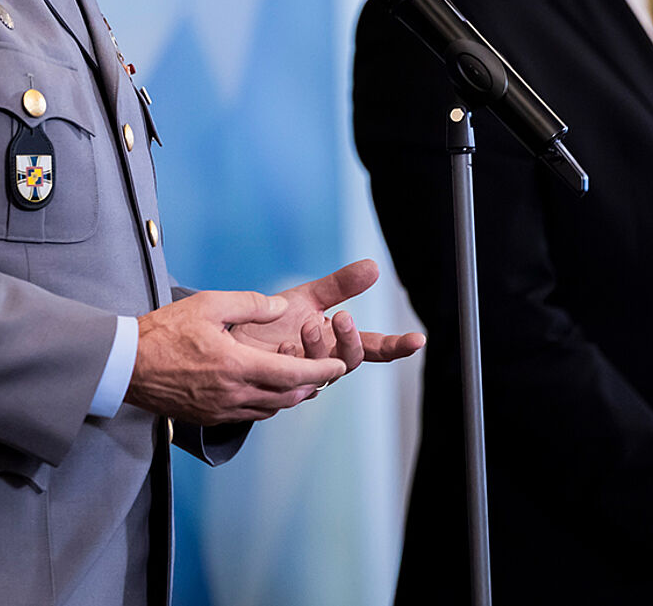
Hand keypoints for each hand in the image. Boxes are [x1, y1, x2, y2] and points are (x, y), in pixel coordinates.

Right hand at [125, 290, 346, 424]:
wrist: (126, 365)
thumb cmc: (163, 332)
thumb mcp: (208, 305)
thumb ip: (250, 305)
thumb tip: (281, 307)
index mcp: (236, 367)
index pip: (292, 374)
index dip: (320, 370)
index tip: (338, 365)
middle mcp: (232, 395)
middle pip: (286, 398)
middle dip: (310, 386)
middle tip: (325, 373)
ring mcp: (220, 410)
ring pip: (269, 409)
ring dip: (289, 397)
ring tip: (301, 382)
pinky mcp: (208, 416)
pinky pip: (248, 414)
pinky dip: (266, 403)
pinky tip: (266, 390)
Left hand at [228, 259, 426, 376]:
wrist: (234, 336)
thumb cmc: (274, 320)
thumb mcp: (310, 296)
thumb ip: (341, 285)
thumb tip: (374, 266)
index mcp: (338, 342)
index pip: (375, 346)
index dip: (398, 345)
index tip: (418, 339)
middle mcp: (327, 362)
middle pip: (353, 359)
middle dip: (350, 339)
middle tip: (342, 317)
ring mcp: (306, 377)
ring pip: (325, 371)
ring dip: (319, 348)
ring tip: (307, 325)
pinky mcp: (283, 386)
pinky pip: (294, 381)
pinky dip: (291, 361)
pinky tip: (282, 347)